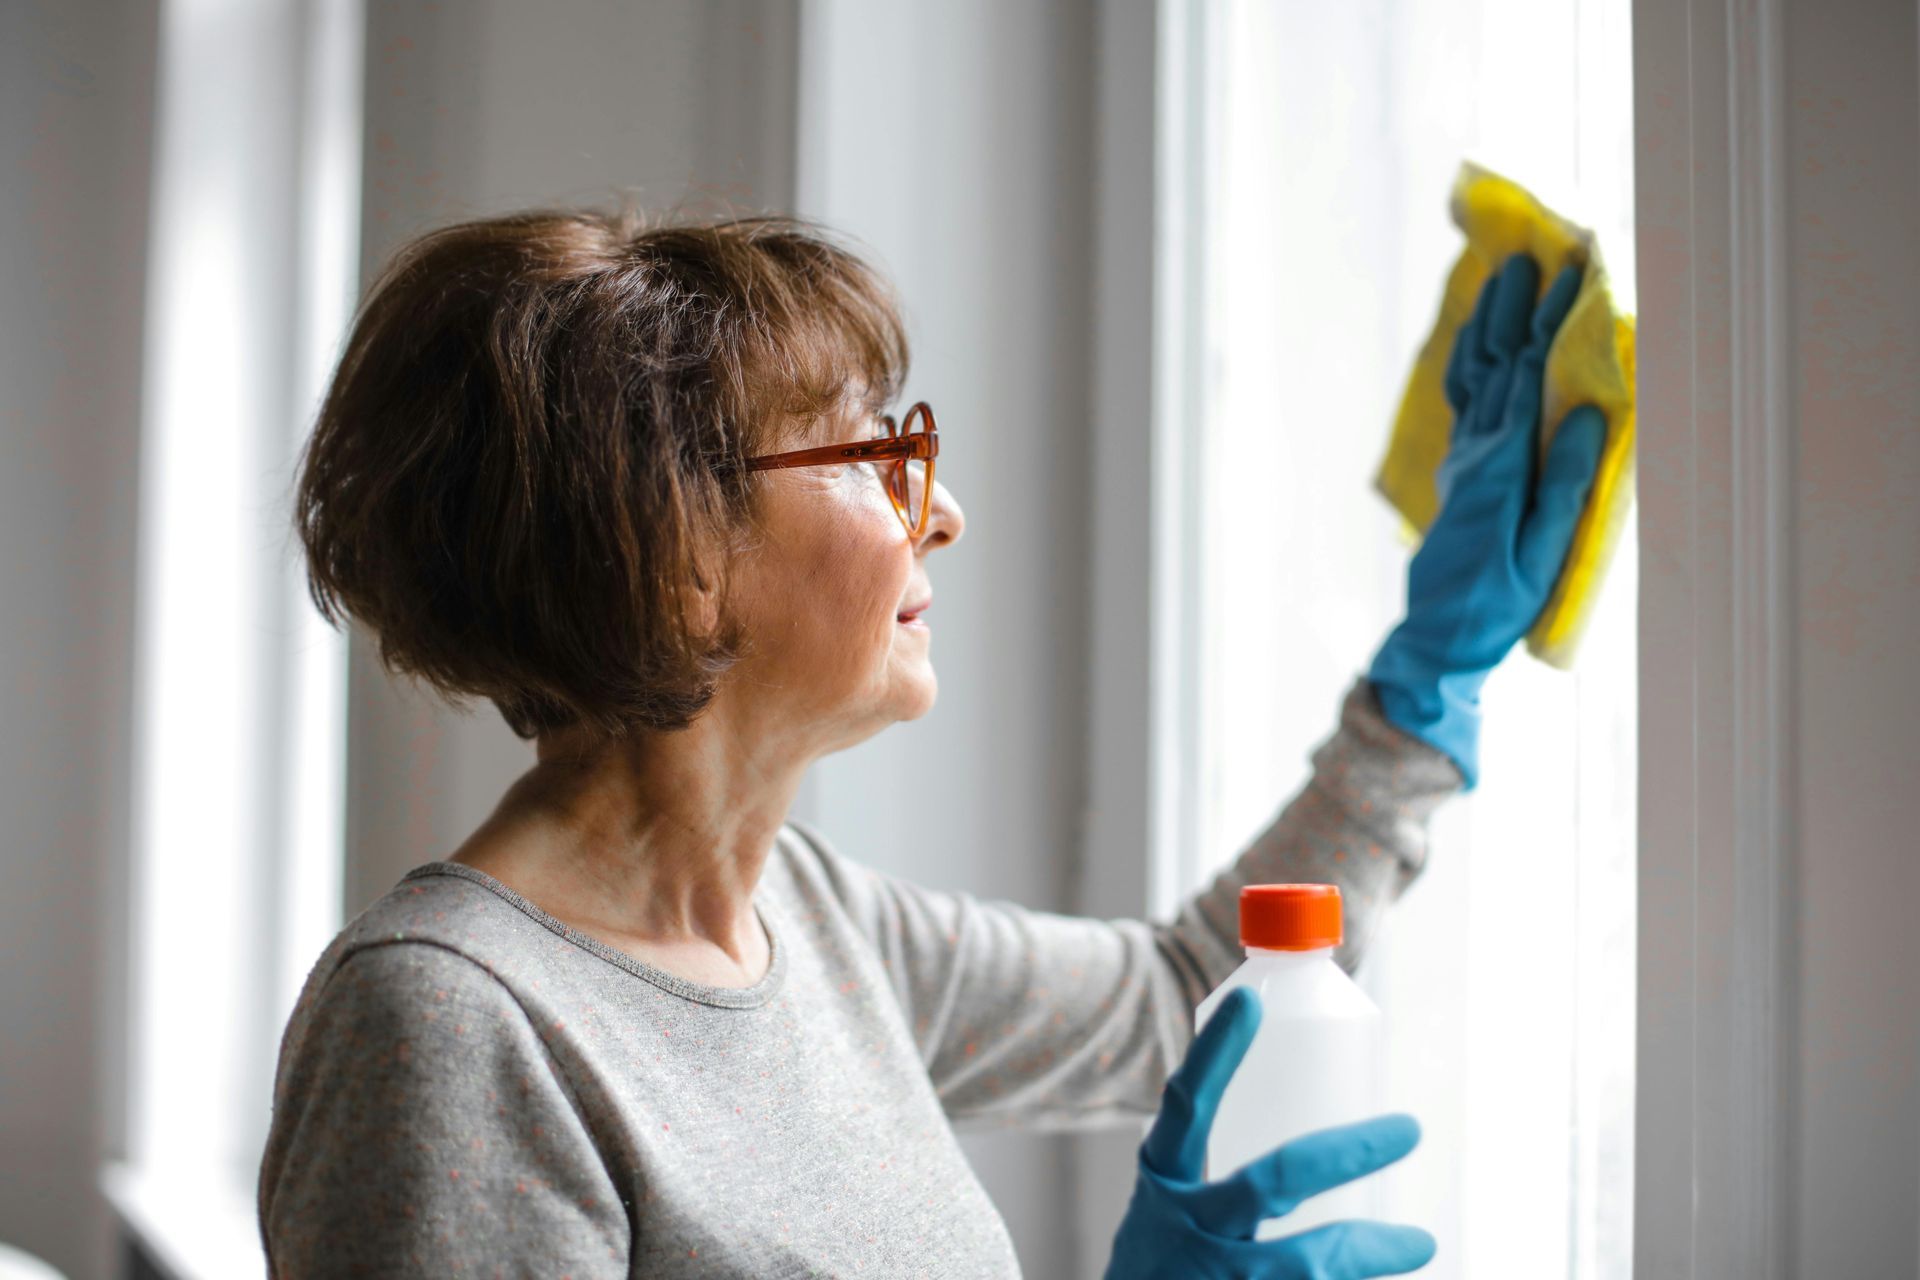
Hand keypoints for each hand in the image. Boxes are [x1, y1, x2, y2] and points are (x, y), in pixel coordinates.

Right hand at [1104, 988, 1434, 1278]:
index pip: (1186, 1106)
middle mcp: (1187, 1225)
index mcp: (1164, 1180)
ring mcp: (1216, 1279)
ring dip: (1369, 1250)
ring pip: (1306, 1263)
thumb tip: (1316, 1145)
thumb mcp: (1169, 1211)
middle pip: (1274, 1180)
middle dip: (1347, 1152)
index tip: (1249, 1000)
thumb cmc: (1164, 1267)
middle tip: (1408, 1129)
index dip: (1215, 1053)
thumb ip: (1222, 1180)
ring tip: (1419, 1241)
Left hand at [1368, 253, 1607, 787]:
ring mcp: (1463, 459)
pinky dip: (1471, 360)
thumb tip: (1583, 413)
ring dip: (1486, 325)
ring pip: (1472, 376)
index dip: (1548, 323)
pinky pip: (1463, 400)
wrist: (1439, 634)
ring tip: (1500, 280)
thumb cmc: (1500, 602)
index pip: (1527, 376)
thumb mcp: (1544, 550)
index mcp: (1502, 464)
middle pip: (1493, 363)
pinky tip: (1476, 343)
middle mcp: (1476, 451)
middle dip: (1513, 307)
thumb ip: (1564, 483)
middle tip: (1532, 255)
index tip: (1572, 275)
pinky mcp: (1459, 472)